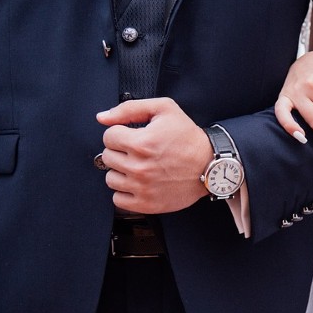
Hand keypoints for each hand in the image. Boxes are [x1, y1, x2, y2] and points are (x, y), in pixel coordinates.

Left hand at [96, 97, 211, 212]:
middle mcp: (139, 167)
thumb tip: (102, 118)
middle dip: (121, 151)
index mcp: (142, 143)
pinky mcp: (146, 204)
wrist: (210, 165)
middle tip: (138, 151)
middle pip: (107, 157)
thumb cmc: (188, 137)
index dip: (120, 133)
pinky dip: (126, 192)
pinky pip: (118, 200)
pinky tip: (139, 183)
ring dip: (121, 172)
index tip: (133, 136)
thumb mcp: (165, 110)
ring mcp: (142, 188)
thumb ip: (130, 108)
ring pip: (110, 178)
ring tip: (139, 167)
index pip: (108, 137)